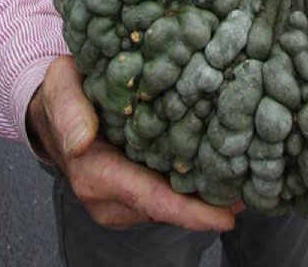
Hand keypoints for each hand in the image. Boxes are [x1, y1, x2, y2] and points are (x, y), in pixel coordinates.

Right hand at [27, 56, 239, 230]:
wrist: (54, 109)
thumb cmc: (62, 94)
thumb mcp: (61, 89)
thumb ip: (69, 113)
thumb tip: (81, 142)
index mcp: (95, 174)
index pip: (149, 198)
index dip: (189, 211)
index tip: (226, 217)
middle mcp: (109, 195)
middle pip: (168, 207)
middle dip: (209, 206)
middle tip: (254, 192)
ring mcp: (122, 196)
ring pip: (169, 203)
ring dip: (203, 197)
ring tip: (244, 179)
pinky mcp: (132, 187)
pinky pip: (165, 192)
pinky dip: (190, 187)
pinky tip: (218, 171)